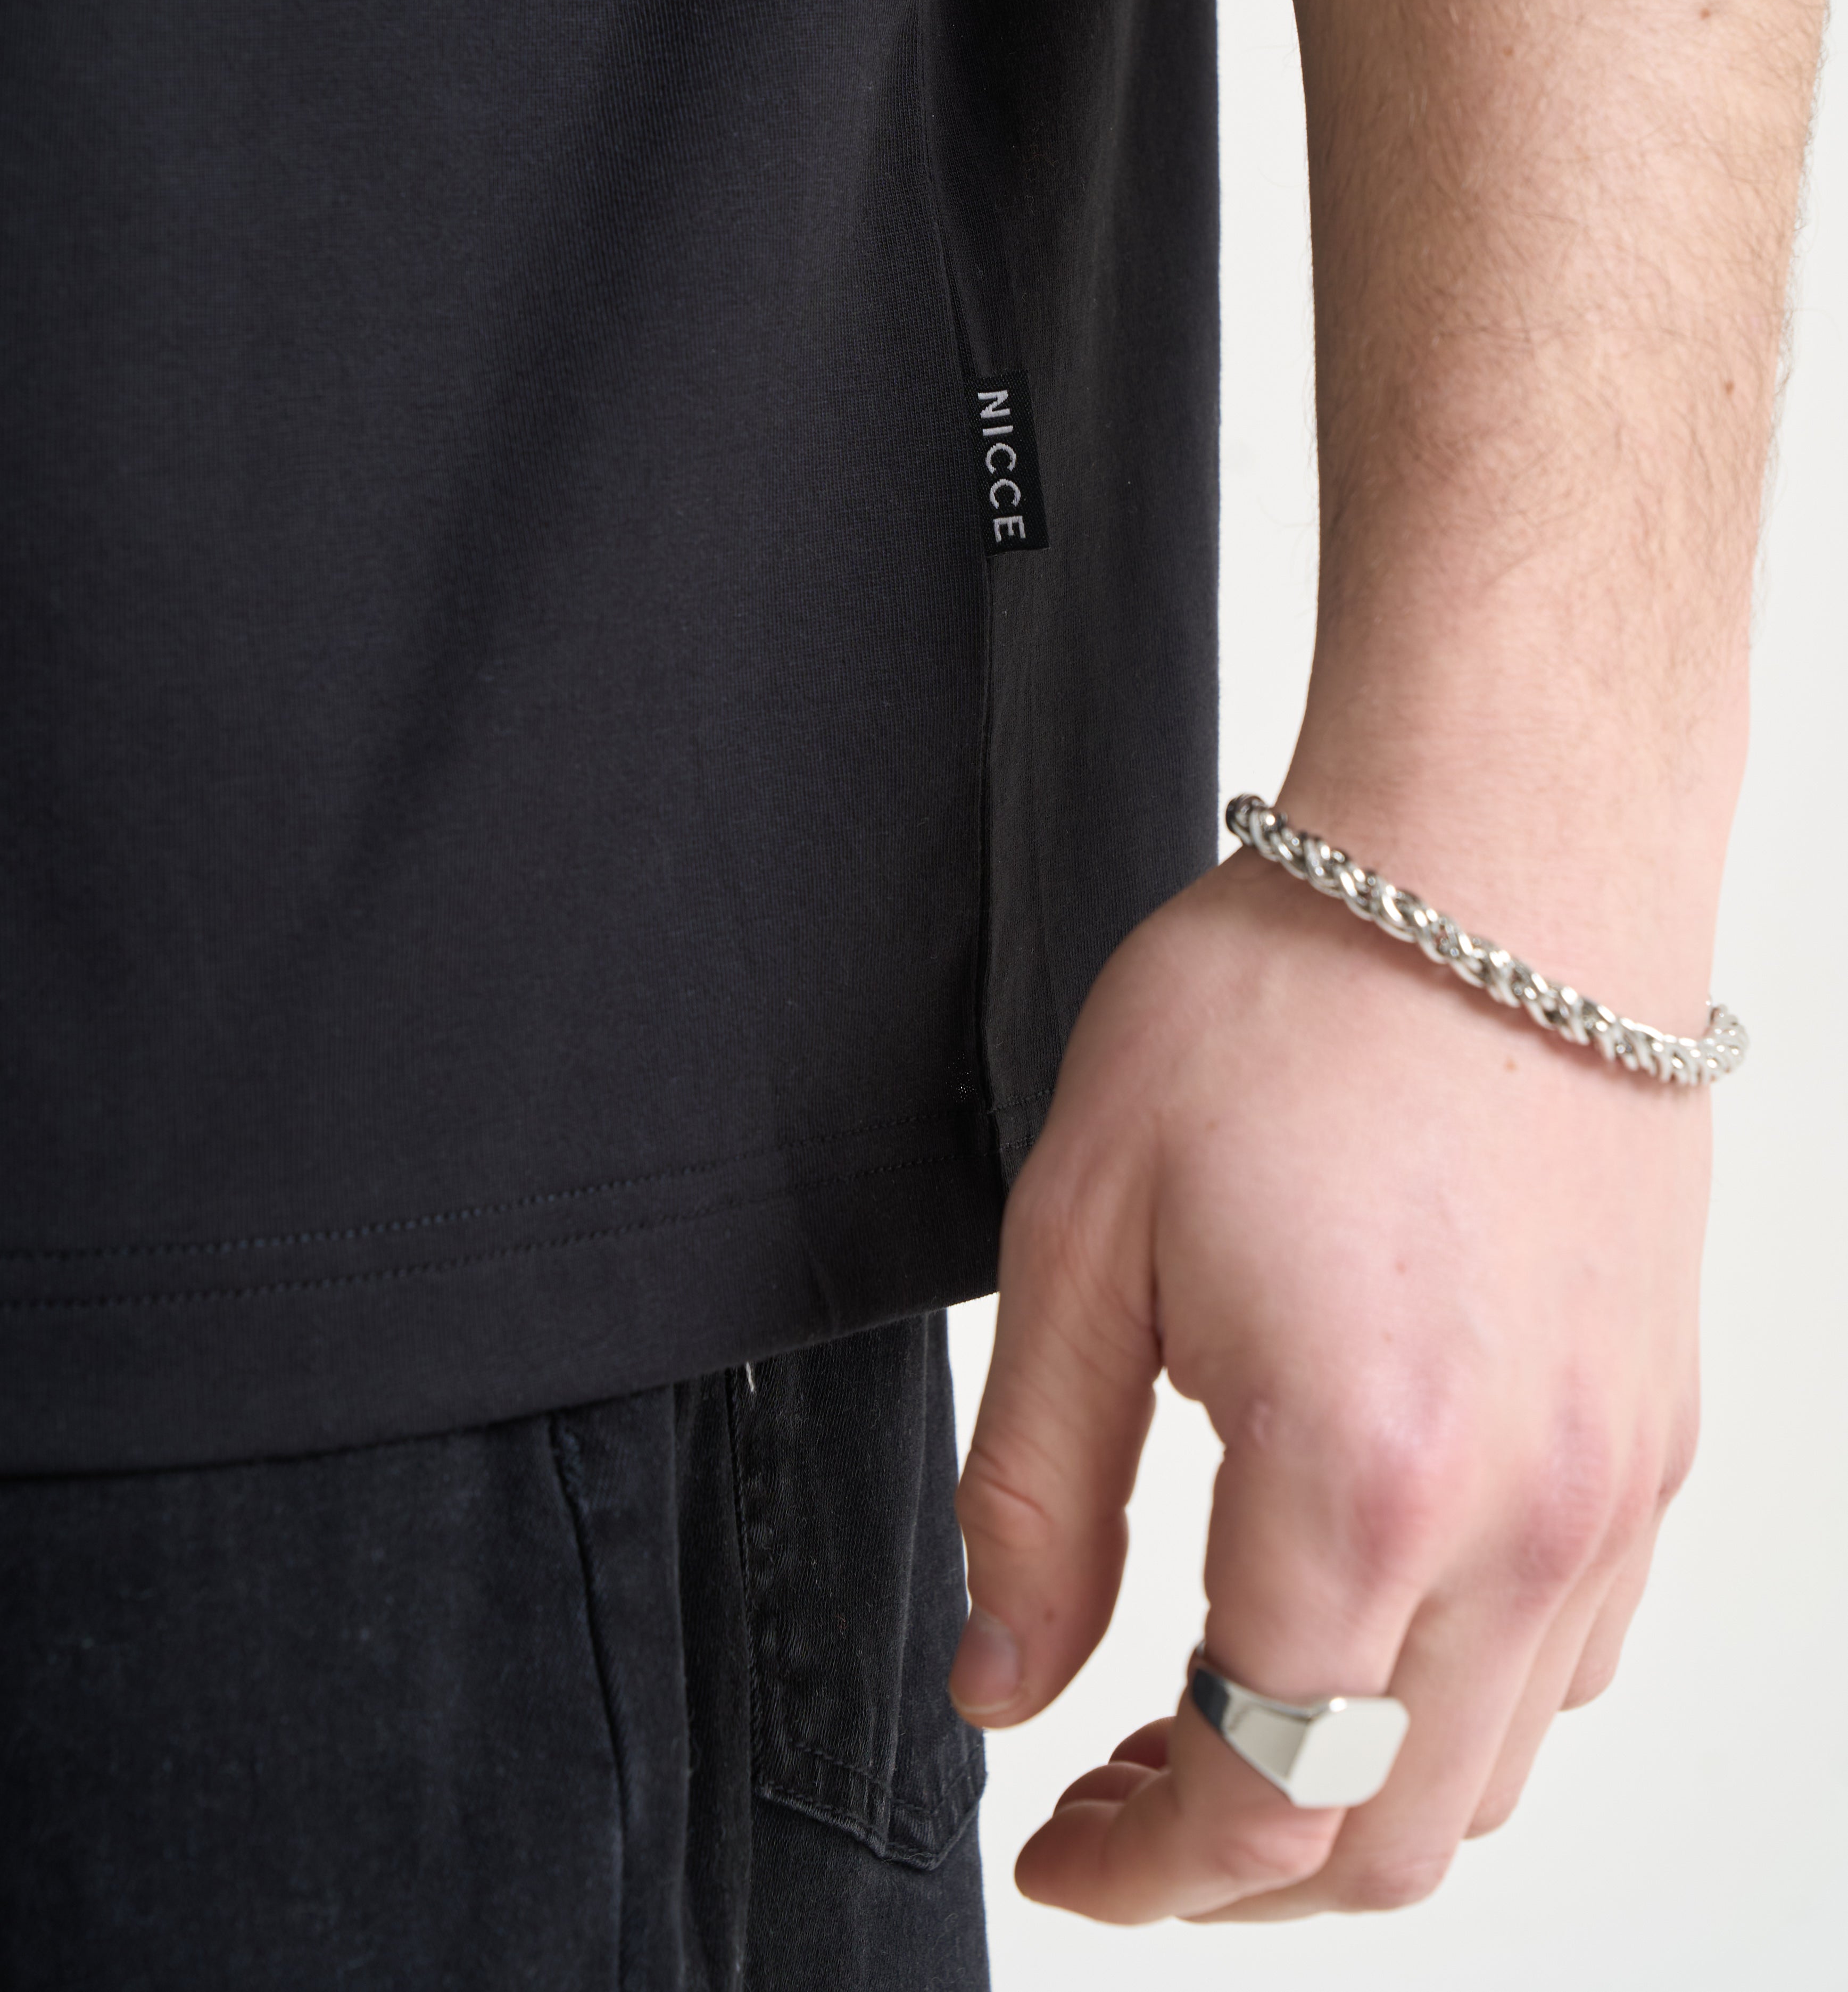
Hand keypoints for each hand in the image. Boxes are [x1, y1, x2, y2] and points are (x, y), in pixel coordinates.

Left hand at [948, 837, 1709, 1920]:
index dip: (1142, 1872)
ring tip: (1222, 1712)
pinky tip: (1356, 1614)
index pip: (1260, 1793)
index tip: (1059, 1852)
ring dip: (1350, 1792)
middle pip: (1390, 1832)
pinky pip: (1571, 1656)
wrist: (1494, 866)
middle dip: (1236, 1865)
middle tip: (1117, 1797)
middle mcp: (1520, 1515)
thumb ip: (1036, 1493)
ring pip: (1492, 1768)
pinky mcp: (1649, 1432)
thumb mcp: (1086, 1233)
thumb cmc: (1293, 1006)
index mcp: (1360, 1477)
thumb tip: (1002, 1684)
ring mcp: (1609, 1483)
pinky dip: (1456, 1704)